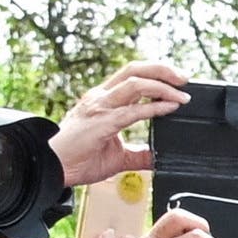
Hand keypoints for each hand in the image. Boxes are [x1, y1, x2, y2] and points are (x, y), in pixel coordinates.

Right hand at [52, 62, 187, 187]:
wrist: (53, 167)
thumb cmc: (78, 160)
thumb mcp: (117, 157)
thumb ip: (138, 155)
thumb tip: (157, 157)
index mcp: (103, 100)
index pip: (131, 76)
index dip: (155, 73)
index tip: (177, 80)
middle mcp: (101, 98)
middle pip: (134, 70)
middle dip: (162, 70)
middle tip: (184, 78)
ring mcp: (100, 107)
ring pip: (135, 83)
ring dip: (163, 86)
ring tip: (182, 94)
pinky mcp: (102, 122)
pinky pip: (133, 111)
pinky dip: (155, 108)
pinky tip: (171, 107)